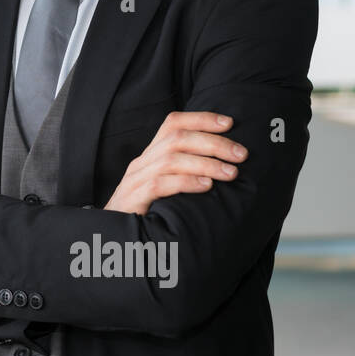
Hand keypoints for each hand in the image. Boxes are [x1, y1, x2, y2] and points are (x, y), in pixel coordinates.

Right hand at [103, 111, 246, 214]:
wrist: (114, 236)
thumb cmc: (148, 210)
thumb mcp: (166, 184)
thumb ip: (186, 171)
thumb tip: (226, 163)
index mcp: (151, 155)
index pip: (173, 123)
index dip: (201, 119)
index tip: (229, 122)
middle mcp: (142, 162)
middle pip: (177, 139)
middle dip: (213, 143)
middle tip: (241, 154)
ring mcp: (135, 180)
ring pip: (171, 159)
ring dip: (205, 163)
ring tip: (231, 173)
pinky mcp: (133, 199)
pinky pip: (159, 184)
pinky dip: (186, 182)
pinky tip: (207, 187)